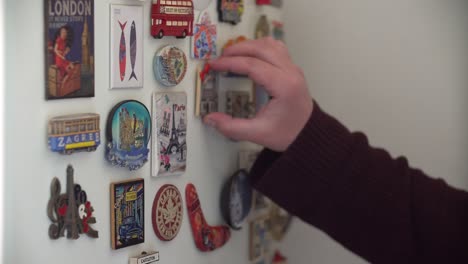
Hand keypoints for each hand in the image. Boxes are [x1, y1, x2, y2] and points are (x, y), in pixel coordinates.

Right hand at [204, 37, 313, 151]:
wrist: (309, 134)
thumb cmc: (287, 133)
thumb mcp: (258, 134)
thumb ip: (232, 127)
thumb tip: (210, 119)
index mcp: (284, 87)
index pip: (254, 66)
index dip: (231, 63)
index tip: (215, 65)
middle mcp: (291, 73)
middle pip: (261, 48)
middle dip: (237, 49)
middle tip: (220, 57)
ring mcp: (293, 68)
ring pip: (270, 44)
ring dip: (249, 45)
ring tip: (232, 53)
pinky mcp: (292, 68)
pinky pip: (276, 48)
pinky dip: (260, 46)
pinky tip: (249, 54)